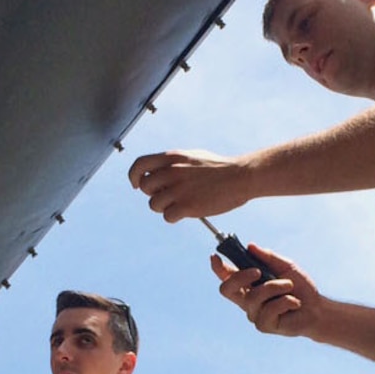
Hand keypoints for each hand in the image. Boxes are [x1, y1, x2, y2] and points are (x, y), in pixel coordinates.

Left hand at [127, 149, 255, 221]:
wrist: (240, 176)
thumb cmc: (219, 168)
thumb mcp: (192, 156)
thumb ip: (173, 163)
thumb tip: (156, 173)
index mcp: (172, 157)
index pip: (139, 165)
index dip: (134, 177)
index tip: (136, 185)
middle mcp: (172, 171)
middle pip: (145, 188)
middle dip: (154, 194)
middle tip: (169, 196)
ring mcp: (178, 189)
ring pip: (154, 204)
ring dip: (165, 207)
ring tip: (181, 204)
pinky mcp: (187, 206)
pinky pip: (167, 216)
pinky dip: (174, 217)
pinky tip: (186, 212)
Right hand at [213, 243, 322, 337]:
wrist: (317, 308)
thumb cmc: (300, 288)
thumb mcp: (285, 266)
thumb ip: (268, 257)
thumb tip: (250, 246)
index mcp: (248, 285)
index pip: (226, 277)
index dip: (218, 268)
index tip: (215, 257)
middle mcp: (247, 300)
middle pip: (227, 289)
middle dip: (240, 277)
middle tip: (258, 271)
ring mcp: (254, 314)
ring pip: (254, 296)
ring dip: (275, 287)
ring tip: (289, 286)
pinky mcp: (264, 325)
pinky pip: (270, 309)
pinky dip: (285, 300)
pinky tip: (295, 303)